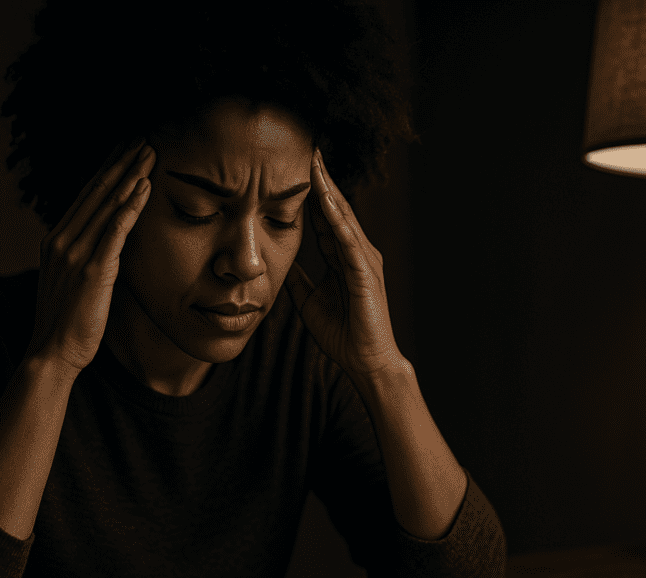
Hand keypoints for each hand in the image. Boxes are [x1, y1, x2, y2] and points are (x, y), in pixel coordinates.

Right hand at [25, 139, 155, 374]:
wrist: (52, 353)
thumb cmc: (67, 322)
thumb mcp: (73, 281)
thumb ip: (86, 257)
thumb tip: (106, 242)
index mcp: (56, 240)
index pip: (85, 195)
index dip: (107, 169)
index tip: (125, 148)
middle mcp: (62, 240)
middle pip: (96, 191)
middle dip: (120, 162)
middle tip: (142, 138)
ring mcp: (75, 254)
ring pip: (106, 205)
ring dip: (129, 175)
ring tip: (149, 153)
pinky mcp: (92, 271)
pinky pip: (114, 231)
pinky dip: (129, 207)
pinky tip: (144, 188)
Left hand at [284, 148, 405, 378]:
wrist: (366, 361)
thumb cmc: (343, 334)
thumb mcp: (308, 301)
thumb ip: (298, 279)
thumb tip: (279, 263)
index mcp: (341, 257)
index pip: (323, 216)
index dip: (310, 192)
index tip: (295, 166)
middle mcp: (355, 251)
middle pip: (335, 207)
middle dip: (322, 179)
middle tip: (309, 148)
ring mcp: (363, 259)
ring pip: (343, 216)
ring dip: (329, 189)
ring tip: (316, 163)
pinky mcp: (365, 272)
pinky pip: (348, 239)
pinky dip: (337, 218)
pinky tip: (327, 200)